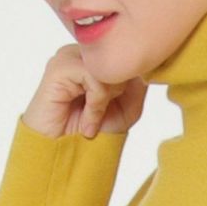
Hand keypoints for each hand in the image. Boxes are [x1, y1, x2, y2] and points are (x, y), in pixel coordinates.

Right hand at [21, 46, 147, 140]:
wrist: (61, 153)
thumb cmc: (90, 131)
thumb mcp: (126, 109)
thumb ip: (139, 85)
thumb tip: (148, 65)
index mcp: (96, 57)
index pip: (126, 52)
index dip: (132, 78)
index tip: (122, 103)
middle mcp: (82, 52)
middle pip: (119, 56)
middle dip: (120, 89)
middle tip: (104, 113)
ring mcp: (68, 56)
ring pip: (108, 64)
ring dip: (107, 96)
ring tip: (94, 118)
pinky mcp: (59, 68)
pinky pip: (93, 75)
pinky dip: (96, 101)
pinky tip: (86, 120)